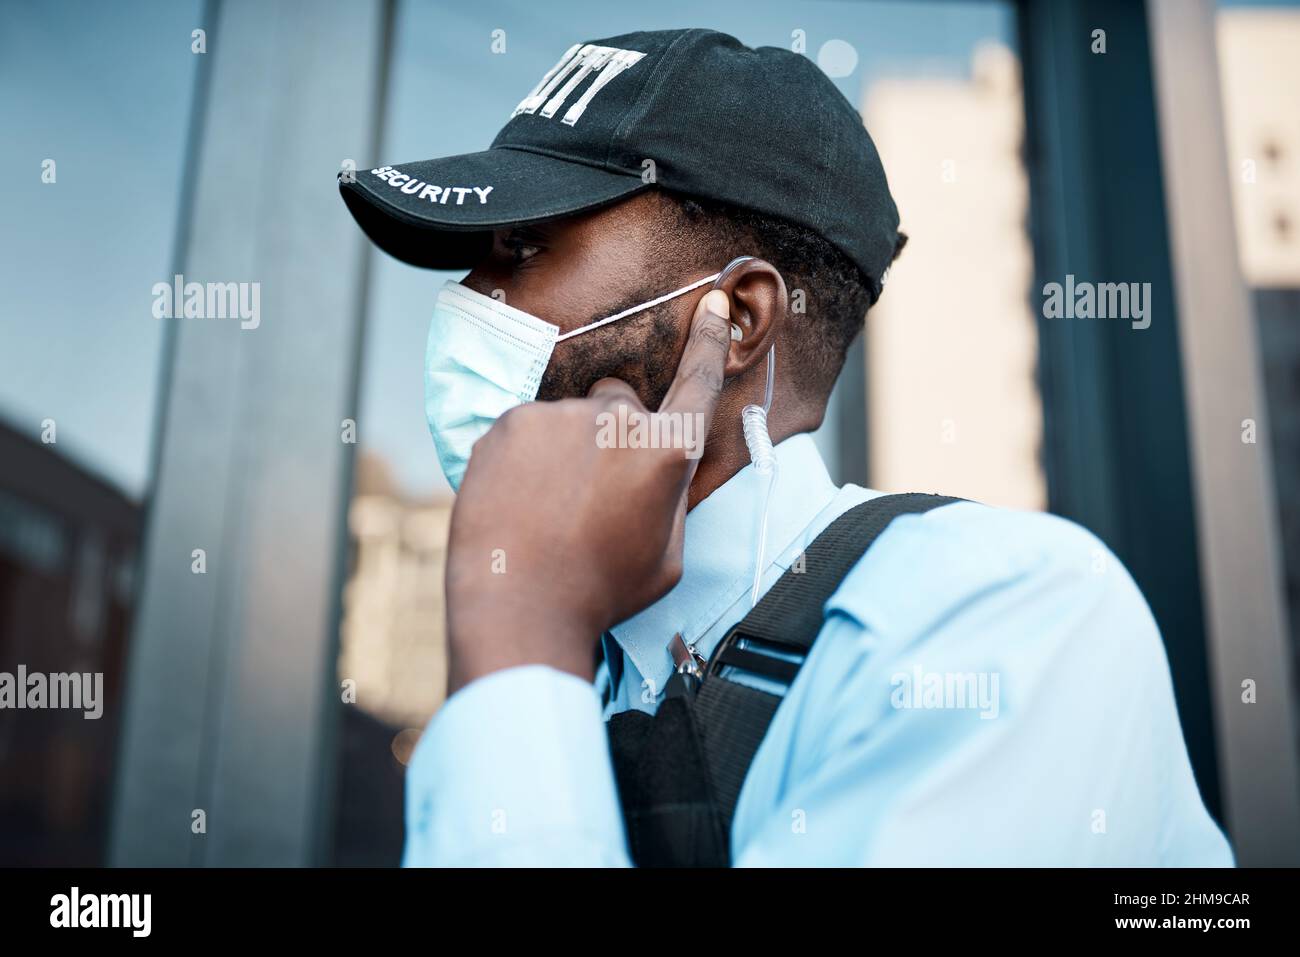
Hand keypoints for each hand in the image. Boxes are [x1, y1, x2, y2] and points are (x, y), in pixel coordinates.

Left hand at [443, 289, 731, 693]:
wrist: (519, 607)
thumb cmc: (600, 593)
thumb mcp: (666, 556)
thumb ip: (669, 497)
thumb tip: (657, 468)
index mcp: (665, 454)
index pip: (697, 383)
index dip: (709, 342)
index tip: (714, 303)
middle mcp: (618, 421)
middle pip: (620, 403)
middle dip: (611, 433)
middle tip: (589, 493)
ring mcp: (559, 416)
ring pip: (568, 419)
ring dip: (563, 449)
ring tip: (547, 509)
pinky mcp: (511, 422)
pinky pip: (526, 429)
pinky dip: (524, 457)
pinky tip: (518, 500)